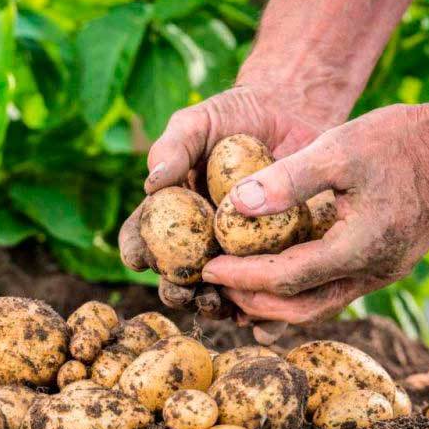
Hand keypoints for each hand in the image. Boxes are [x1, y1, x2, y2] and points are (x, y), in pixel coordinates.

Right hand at [118, 84, 329, 341]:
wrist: (292, 113)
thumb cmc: (233, 115)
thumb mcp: (198, 122)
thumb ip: (173, 147)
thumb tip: (152, 183)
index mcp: (171, 213)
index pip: (142, 236)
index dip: (136, 250)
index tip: (139, 258)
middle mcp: (199, 239)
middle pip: (178, 276)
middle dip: (175, 290)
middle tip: (181, 291)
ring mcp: (237, 252)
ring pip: (219, 290)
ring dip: (214, 304)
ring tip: (219, 303)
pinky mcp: (275, 256)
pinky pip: (265, 289)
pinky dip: (261, 309)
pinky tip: (261, 316)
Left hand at [202, 102, 428, 324]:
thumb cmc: (399, 139)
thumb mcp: (340, 148)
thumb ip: (289, 179)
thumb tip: (236, 206)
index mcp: (361, 246)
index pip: (287, 278)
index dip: (242, 277)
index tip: (207, 268)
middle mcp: (373, 271)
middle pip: (301, 308)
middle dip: (252, 301)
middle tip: (215, 284)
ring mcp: (381, 273)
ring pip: (318, 307)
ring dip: (274, 305)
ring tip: (235, 291)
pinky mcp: (382, 266)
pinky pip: (332, 293)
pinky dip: (297, 294)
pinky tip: (273, 284)